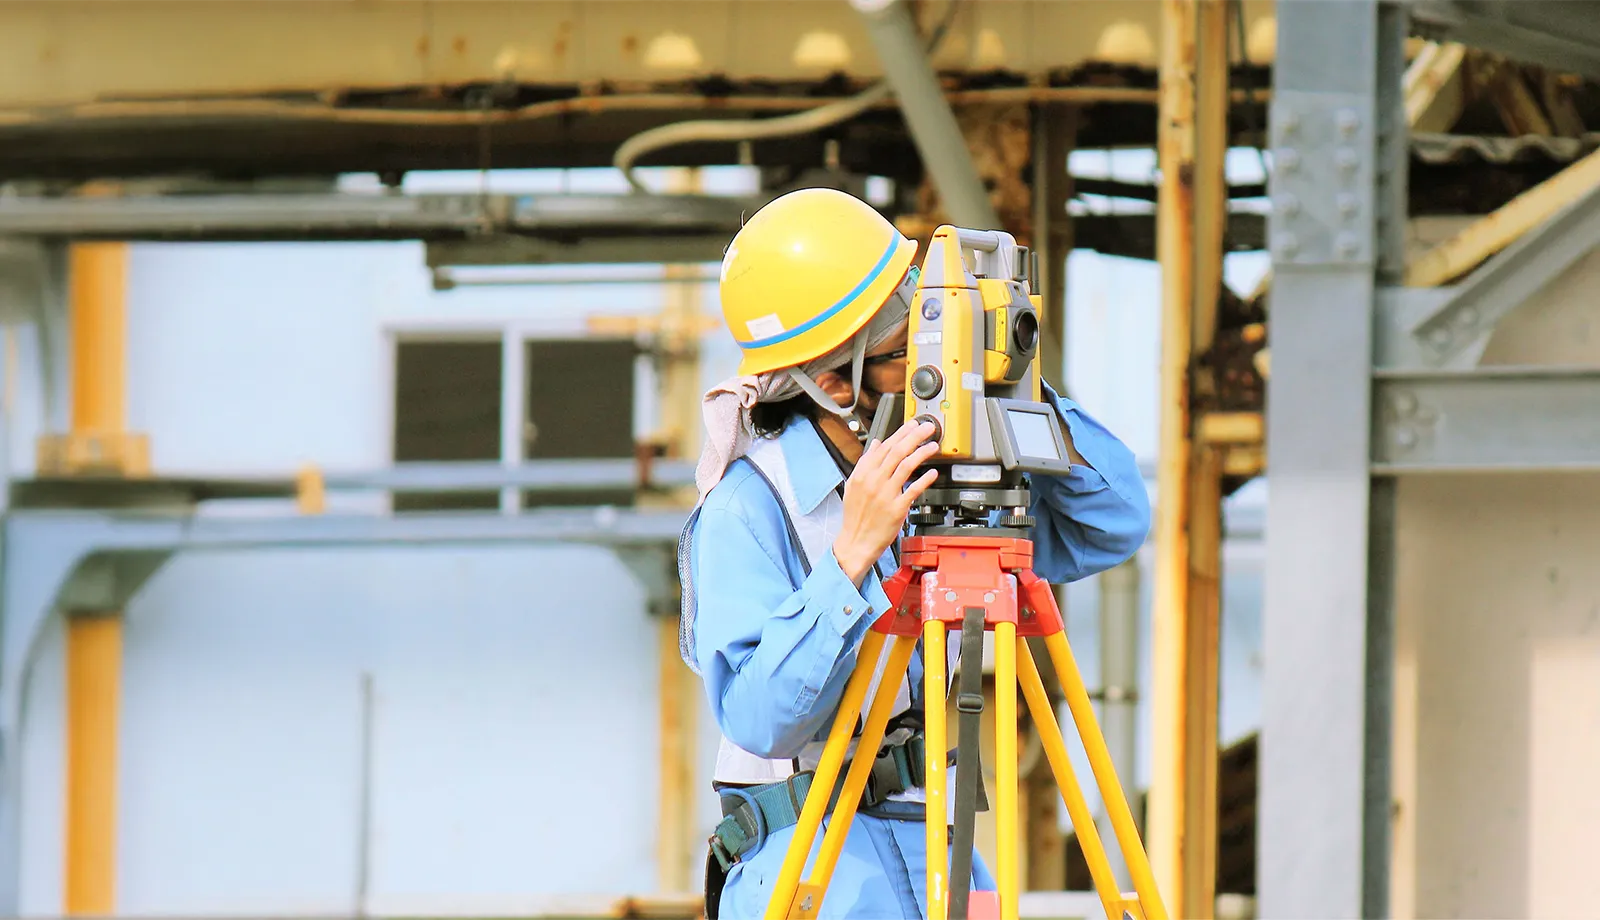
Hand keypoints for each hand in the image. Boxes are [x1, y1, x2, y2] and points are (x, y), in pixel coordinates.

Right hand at [833, 420, 940, 584]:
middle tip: (927, 428)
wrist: (856, 542)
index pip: (885, 447)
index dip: (901, 433)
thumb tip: (876, 444)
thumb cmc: (856, 516)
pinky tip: (932, 472)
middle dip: (914, 436)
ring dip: (922, 453)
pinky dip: (924, 479)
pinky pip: (913, 490)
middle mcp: (874, 481)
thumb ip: (865, 463)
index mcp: (863, 474)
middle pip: (897, 452)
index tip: (912, 425)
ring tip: (933, 446)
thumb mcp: (854, 485)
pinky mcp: (897, 508)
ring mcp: (886, 494)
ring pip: (906, 466)